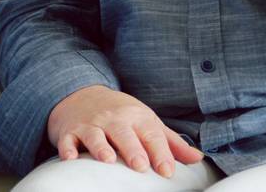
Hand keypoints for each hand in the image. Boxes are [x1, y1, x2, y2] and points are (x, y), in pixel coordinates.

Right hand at [46, 85, 203, 176]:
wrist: (80, 94)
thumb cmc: (120, 114)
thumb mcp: (146, 121)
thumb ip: (170, 142)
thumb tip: (198, 158)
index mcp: (136, 117)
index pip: (150, 134)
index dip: (160, 153)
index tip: (167, 171)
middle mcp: (113, 119)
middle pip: (124, 133)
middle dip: (132, 149)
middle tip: (140, 165)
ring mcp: (90, 124)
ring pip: (95, 135)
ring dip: (100, 147)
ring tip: (107, 159)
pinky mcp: (69, 131)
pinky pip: (67, 139)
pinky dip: (68, 148)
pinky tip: (70, 157)